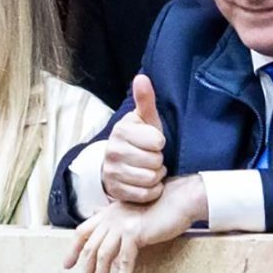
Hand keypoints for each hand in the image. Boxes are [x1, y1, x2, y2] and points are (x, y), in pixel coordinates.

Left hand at [64, 175, 206, 272]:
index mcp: (109, 213)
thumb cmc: (161, 207)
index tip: (68, 265)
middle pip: (90, 248)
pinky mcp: (136, 232)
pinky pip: (124, 259)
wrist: (181, 199)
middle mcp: (112, 217)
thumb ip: (119, 224)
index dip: (73, 250)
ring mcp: (122, 224)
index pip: (82, 231)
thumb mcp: (133, 214)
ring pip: (103, 256)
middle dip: (86, 272)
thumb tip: (109, 243)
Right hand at [102, 74, 166, 202]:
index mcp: (122, 130)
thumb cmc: (139, 138)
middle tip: (151, 156)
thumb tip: (141, 77)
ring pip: (150, 179)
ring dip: (156, 176)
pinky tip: (147, 182)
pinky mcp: (115, 190)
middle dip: (158, 160)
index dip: (160, 142)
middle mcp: (113, 150)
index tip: (154, 141)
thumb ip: (145, 100)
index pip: (157, 141)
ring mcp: (112, 172)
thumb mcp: (145, 119)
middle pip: (154, 162)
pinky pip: (144, 194)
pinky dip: (152, 190)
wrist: (120, 162)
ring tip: (150, 168)